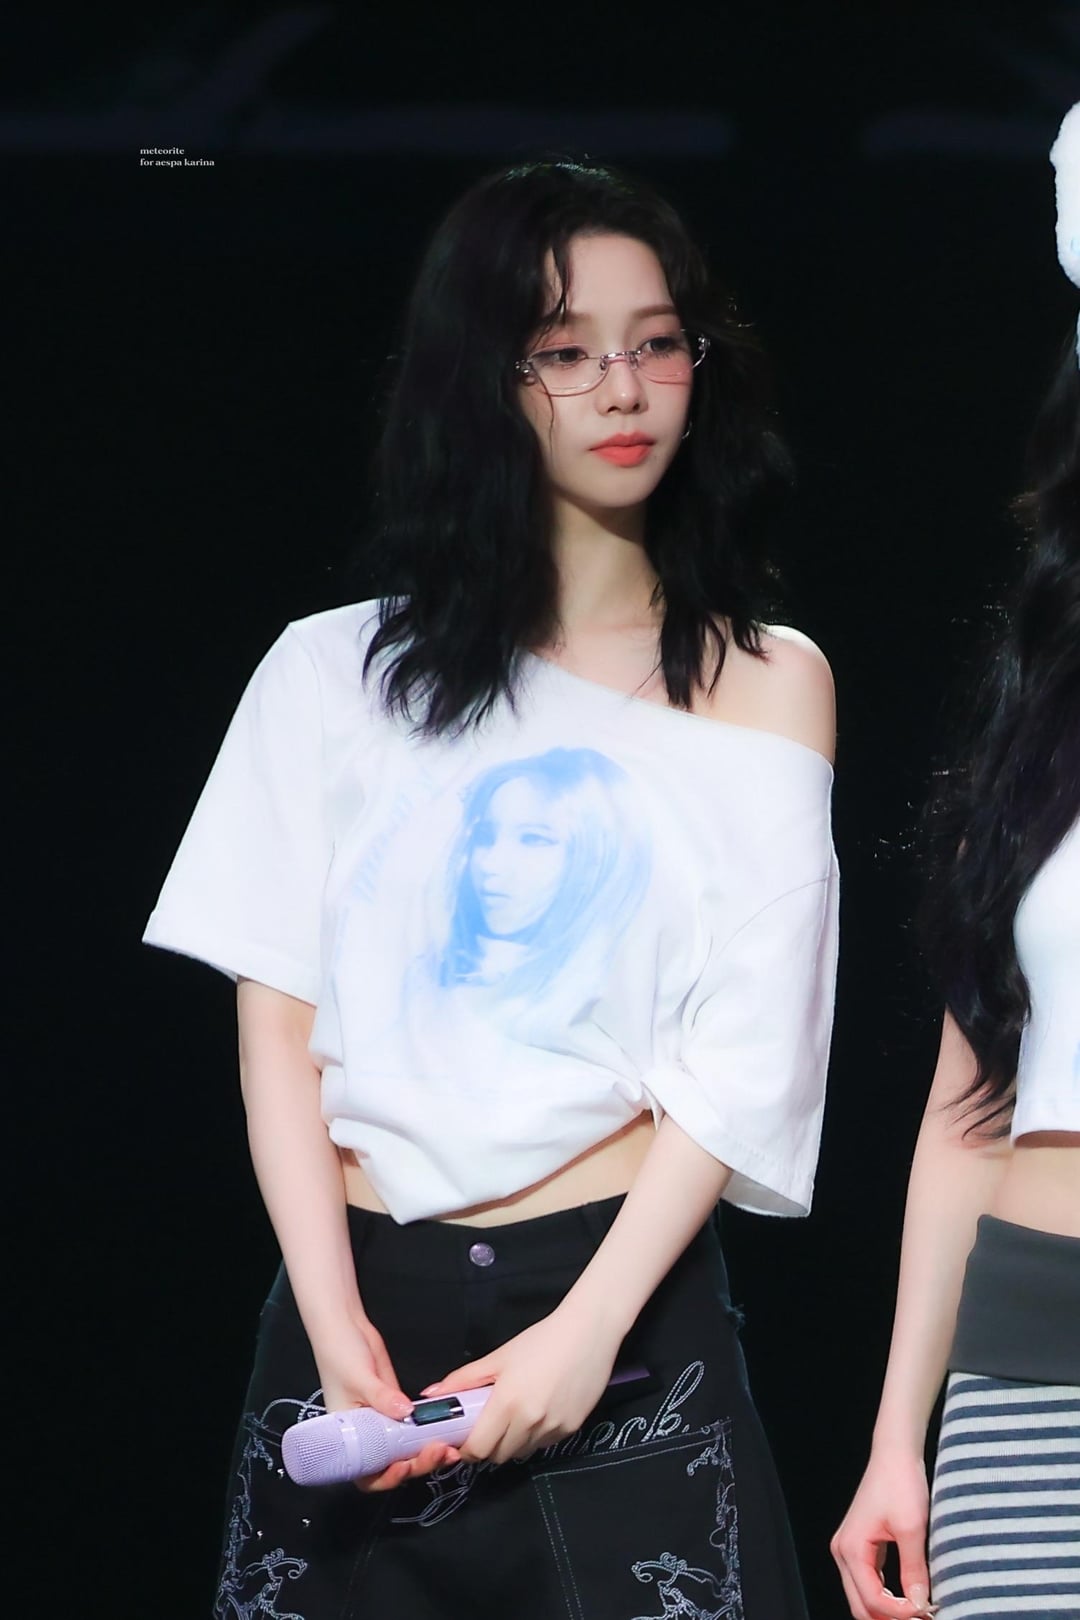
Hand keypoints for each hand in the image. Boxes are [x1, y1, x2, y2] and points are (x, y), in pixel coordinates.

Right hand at [313, 1314, 460, 1493]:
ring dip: (426, 1452)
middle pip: (391, 1464)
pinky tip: (444, 1431)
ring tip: (448, 1449)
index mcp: (347, 1437)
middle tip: (437, 1452)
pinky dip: (427, 1432)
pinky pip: (412, 1427)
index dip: (385, 1478)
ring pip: (405, 1449)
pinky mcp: (396, 1405)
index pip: (365, 1473)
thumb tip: (406, 1413)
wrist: (346, 1326)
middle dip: (416, 1465)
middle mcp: (365, 1435)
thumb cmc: (338, 1354)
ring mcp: (382, 1421)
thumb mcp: (358, 1377)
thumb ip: (382, 1397)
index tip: (404, 1467)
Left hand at [421, 1301, 622, 1466]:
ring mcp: (553, 1428)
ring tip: (515, 1415)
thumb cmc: (541, 1340)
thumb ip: (464, 1379)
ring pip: (522, 1452)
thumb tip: (431, 1394)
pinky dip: (535, 1436)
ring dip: (512, 1442)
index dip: (467, 1449)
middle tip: (488, 1425)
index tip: (464, 1439)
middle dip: (488, 1446)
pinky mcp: (572, 1429)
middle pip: (499, 1456)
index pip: (478, 1449)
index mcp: (507, 1404)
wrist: (589, 1332)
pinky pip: (544, 1444)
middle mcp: (530, 1422)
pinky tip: (539, 1411)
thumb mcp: (499, 1356)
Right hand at [831, 1445, 935, 1619]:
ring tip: (919, 1613)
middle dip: (890, 1619)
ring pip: (863, 1598)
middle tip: (922, 1619)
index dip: (901, 1614)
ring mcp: (849, 1549)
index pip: (872, 1600)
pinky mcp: (860, 1546)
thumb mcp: (912, 1528)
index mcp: (851, 1548)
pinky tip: (909, 1600)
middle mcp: (843, 1552)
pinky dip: (886, 1599)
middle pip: (861, 1606)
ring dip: (888, 1612)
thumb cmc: (900, 1482)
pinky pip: (868, 1584)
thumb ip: (914, 1570)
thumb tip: (920, 1605)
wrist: (895, 1453)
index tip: (928, 1613)